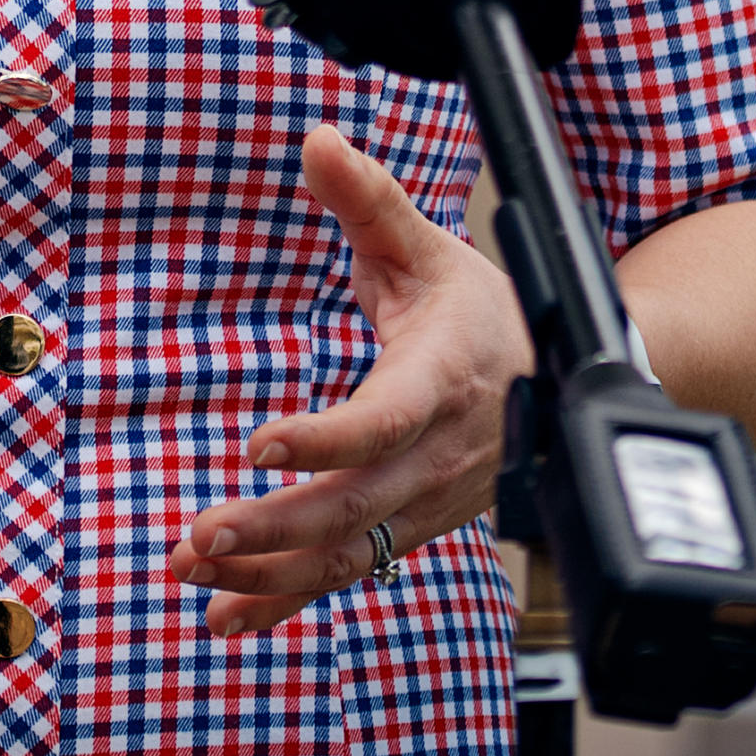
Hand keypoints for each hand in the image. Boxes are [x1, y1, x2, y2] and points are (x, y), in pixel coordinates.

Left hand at [172, 124, 526, 634]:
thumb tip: (317, 139)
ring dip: (269, 573)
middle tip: (200, 536)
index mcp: (441, 380)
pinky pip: (349, 574)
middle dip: (275, 527)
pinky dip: (287, 601)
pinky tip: (225, 616)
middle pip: (356, 505)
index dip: (325, 439)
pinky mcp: (410, 531)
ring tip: (195, 571)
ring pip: (349, 553)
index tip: (258, 443)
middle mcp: (437, 456)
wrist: (561, 382)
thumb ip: (368, 198)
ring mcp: (427, 505)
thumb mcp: (428, 244)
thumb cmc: (480, 308)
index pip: (384, 422)